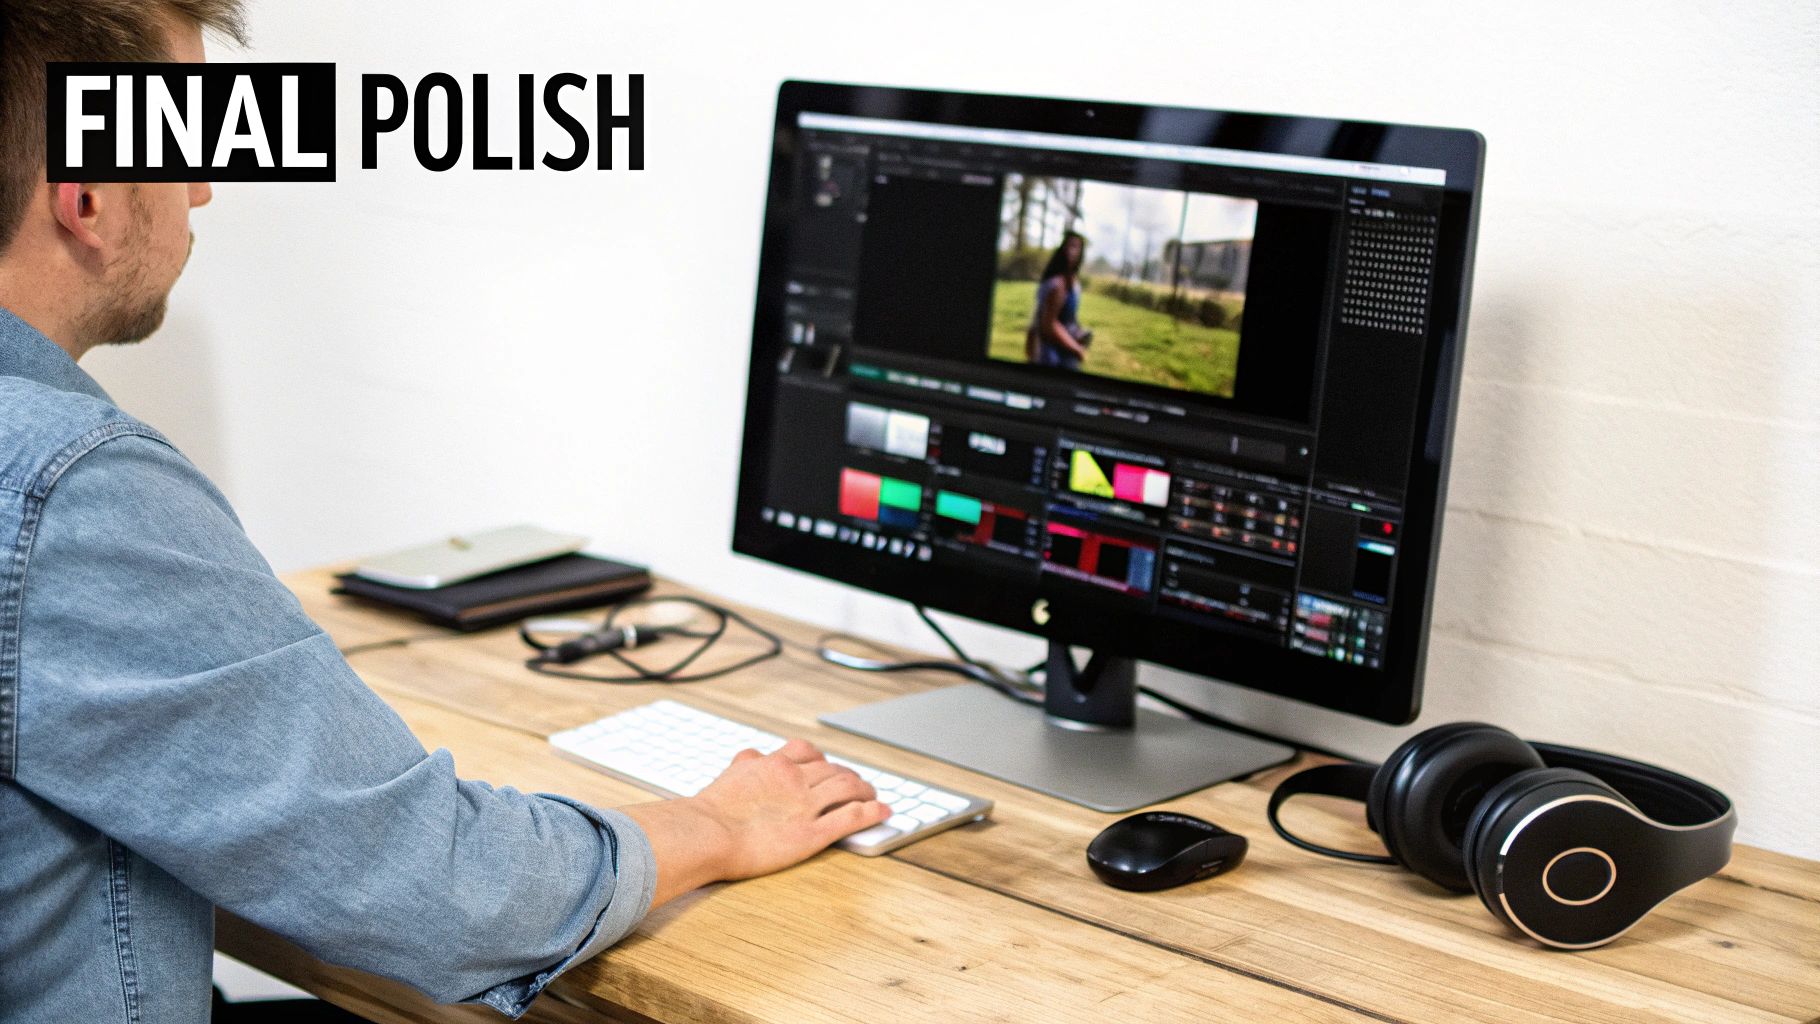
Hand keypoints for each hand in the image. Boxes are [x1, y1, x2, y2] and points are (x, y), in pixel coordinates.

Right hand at [619, 738, 888, 907]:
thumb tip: (749, 757)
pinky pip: (850, 817)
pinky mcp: (812, 833)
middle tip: (857, 783)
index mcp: (772, 764)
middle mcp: (793, 779)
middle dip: (848, 775)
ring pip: (847, 788)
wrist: (704, 834)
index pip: (807, 752)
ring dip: (865, 790)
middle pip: (832, 769)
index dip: (823, 759)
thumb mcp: (727, 776)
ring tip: (874, 795)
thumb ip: (743, 766)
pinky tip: (883, 811)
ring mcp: (805, 805)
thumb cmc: (708, 813)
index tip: (828, 765)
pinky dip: (872, 812)